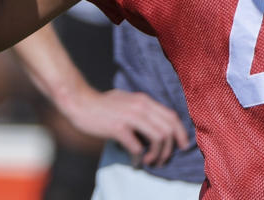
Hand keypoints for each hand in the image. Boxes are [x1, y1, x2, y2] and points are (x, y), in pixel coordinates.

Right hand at [57, 87, 189, 166]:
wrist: (80, 102)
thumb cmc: (102, 104)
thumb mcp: (127, 100)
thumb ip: (141, 109)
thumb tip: (154, 124)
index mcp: (145, 100)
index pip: (172, 116)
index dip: (181, 133)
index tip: (182, 147)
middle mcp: (141, 106)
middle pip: (168, 129)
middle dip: (169, 149)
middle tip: (162, 160)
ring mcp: (130, 116)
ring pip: (158, 138)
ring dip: (157, 154)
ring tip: (149, 161)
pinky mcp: (118, 128)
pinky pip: (137, 147)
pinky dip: (139, 158)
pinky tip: (135, 162)